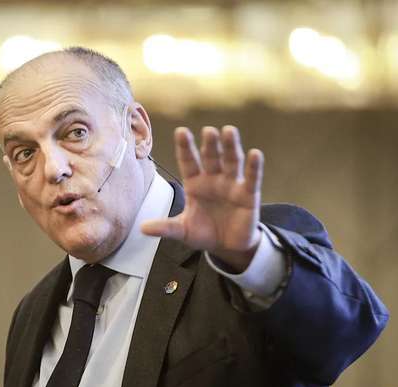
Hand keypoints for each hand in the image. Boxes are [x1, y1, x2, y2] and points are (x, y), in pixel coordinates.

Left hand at [141, 125, 263, 272]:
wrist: (227, 246)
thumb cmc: (203, 233)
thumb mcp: (183, 230)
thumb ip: (165, 227)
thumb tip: (142, 228)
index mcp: (194, 183)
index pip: (188, 161)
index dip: (185, 147)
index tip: (181, 131)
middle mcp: (213, 179)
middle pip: (211, 157)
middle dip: (209, 144)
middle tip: (208, 130)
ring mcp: (231, 184)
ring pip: (231, 161)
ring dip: (231, 147)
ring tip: (229, 131)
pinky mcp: (248, 194)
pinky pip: (251, 178)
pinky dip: (254, 167)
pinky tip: (255, 154)